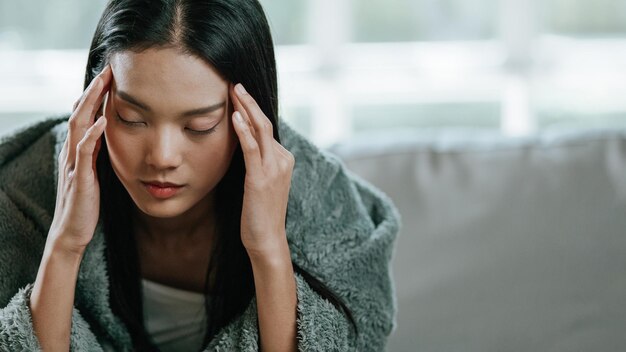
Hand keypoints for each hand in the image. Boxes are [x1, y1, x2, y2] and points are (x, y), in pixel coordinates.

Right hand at [48, 65, 111, 255]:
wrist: (72, 232)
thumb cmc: (86, 203)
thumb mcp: (95, 173)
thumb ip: (99, 154)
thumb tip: (111, 136)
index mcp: (79, 150)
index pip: (85, 114)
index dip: (96, 94)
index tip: (112, 75)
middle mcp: (73, 152)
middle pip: (79, 112)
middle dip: (93, 89)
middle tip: (109, 68)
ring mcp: (74, 164)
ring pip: (79, 125)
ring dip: (91, 102)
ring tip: (104, 82)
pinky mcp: (79, 178)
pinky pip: (84, 151)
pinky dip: (93, 133)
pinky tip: (103, 119)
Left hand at [230, 83, 294, 256]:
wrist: (267, 239)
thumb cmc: (259, 213)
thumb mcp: (261, 182)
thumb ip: (256, 162)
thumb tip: (241, 145)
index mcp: (283, 159)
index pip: (266, 127)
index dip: (252, 109)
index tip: (237, 94)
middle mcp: (282, 160)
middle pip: (265, 122)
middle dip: (249, 101)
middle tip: (234, 83)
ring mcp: (274, 169)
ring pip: (260, 130)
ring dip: (245, 108)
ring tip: (233, 91)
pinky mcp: (261, 178)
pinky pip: (252, 148)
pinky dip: (243, 131)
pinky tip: (233, 117)